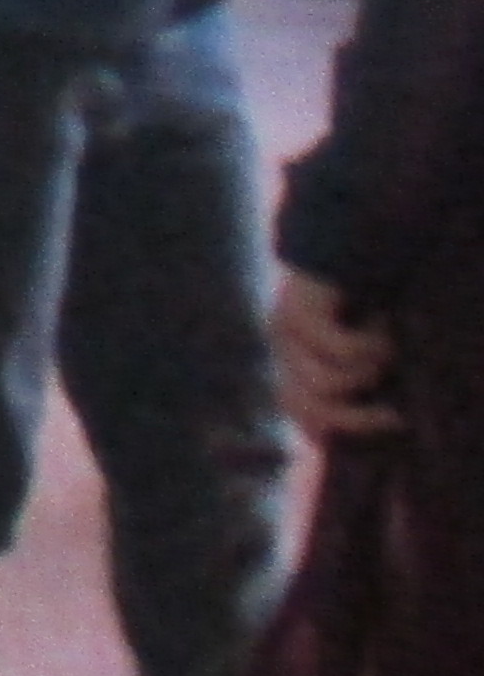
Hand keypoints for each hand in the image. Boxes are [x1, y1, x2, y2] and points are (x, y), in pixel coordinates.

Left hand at [273, 268, 399, 439]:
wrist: (346, 241)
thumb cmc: (363, 301)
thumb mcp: (359, 348)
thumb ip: (357, 377)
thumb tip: (386, 419)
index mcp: (290, 360)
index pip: (296, 412)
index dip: (327, 432)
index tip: (368, 434)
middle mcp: (281, 349)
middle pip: (310, 409)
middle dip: (358, 421)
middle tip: (396, 417)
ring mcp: (284, 331)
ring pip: (328, 384)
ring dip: (369, 374)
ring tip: (387, 349)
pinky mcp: (296, 310)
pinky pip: (340, 350)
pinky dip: (371, 345)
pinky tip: (382, 324)